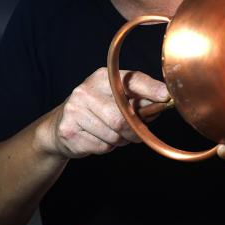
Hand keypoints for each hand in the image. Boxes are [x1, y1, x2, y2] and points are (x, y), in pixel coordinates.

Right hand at [42, 68, 169, 159]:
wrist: (59, 124)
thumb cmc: (96, 109)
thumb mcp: (115, 96)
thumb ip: (139, 97)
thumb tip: (164, 98)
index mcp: (102, 78)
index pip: (131, 81)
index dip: (150, 89)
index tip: (165, 97)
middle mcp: (86, 90)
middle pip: (122, 118)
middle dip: (135, 130)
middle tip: (138, 133)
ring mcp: (75, 111)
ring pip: (113, 135)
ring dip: (121, 140)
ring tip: (114, 134)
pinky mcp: (69, 131)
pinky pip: (101, 146)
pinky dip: (107, 147)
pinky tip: (99, 138)